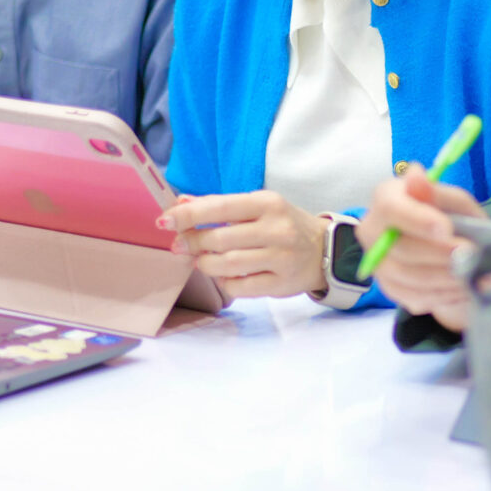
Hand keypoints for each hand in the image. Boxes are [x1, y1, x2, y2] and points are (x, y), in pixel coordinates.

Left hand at [158, 190, 329, 300]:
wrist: (325, 249)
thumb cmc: (283, 224)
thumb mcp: (257, 207)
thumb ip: (219, 205)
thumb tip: (180, 203)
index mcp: (268, 203)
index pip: (220, 207)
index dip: (189, 215)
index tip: (165, 221)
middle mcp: (277, 229)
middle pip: (221, 238)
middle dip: (193, 243)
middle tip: (179, 246)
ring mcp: (281, 258)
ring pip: (229, 265)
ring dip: (205, 264)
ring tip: (199, 261)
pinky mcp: (281, 284)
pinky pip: (241, 287)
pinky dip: (225, 283)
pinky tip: (223, 276)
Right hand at [360, 166, 485, 330]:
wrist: (443, 243)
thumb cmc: (446, 214)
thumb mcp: (450, 199)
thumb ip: (436, 192)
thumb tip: (416, 174)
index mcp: (385, 199)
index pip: (391, 209)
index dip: (417, 219)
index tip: (446, 228)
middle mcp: (373, 232)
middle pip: (399, 248)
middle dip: (440, 254)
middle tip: (472, 255)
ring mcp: (379, 264)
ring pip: (409, 278)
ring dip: (447, 278)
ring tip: (476, 273)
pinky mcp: (391, 289)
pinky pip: (416, 297)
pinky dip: (445, 295)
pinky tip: (466, 286)